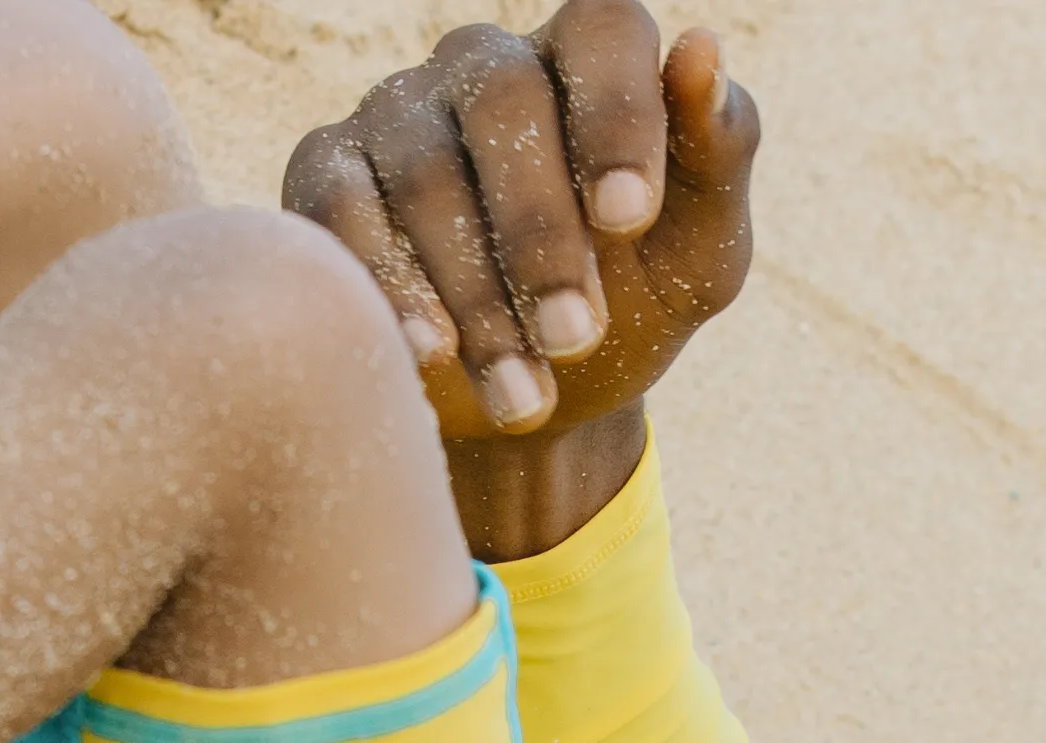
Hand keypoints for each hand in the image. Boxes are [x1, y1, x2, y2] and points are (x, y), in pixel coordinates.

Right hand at [283, 3, 756, 440]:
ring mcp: (397, 115)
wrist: (547, 403)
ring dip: (479, 296)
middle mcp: (484, 69)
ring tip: (524, 395)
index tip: (629, 220)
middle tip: (575, 338)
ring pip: (425, 175)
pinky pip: (339, 213)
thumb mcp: (700, 253)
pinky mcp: (328, 176)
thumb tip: (704, 50)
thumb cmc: (634, 307)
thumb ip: (717, 156)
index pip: (604, 26)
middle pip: (504, 104)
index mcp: (584, 64)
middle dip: (542, 235)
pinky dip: (388, 288)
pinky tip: (432, 357)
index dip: (617, 112)